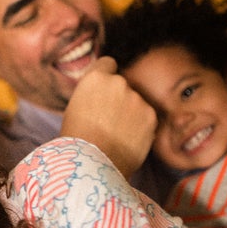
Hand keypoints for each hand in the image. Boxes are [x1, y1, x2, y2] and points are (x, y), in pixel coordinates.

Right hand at [60, 56, 156, 177]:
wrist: (93, 164)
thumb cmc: (77, 140)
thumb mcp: (75, 108)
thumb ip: (91, 95)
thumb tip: (100, 96)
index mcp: (95, 78)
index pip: (108, 64)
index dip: (106, 77)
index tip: (105, 91)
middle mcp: (118, 82)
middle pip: (123, 85)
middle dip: (119, 98)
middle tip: (109, 121)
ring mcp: (137, 98)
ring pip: (136, 102)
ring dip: (131, 113)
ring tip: (117, 135)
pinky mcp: (151, 116)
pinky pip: (146, 117)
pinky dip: (141, 127)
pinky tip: (128, 141)